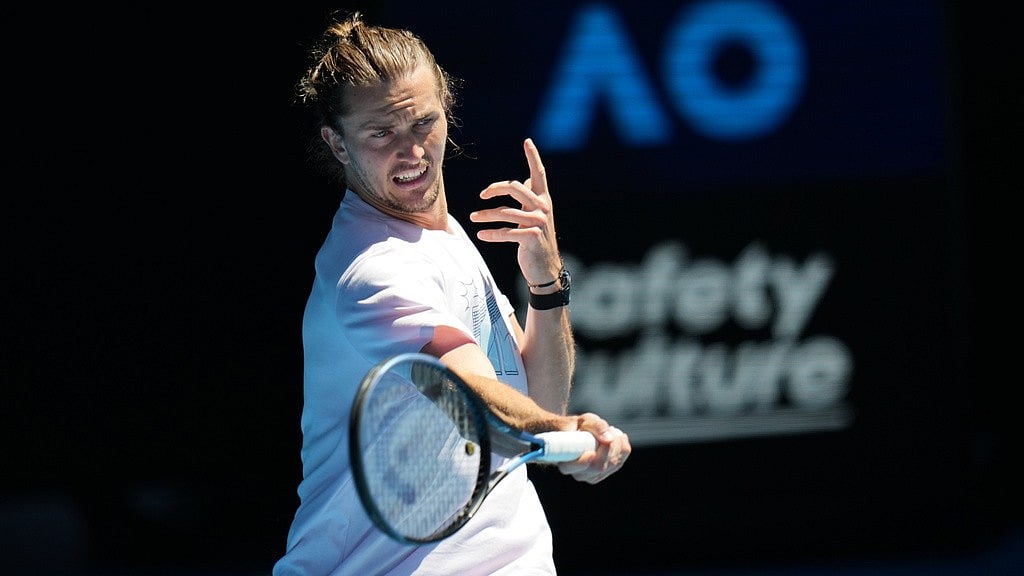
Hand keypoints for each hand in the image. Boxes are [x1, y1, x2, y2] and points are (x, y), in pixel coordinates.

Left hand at [470, 138, 562, 284]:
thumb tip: (527, 180)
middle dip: (495, 189)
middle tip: (482, 195)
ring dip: (486, 215)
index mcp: (544, 200)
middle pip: (515, 188)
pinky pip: (506, 232)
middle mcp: (543, 208)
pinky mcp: (531, 238)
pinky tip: (481, 235)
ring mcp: (538, 223)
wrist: (545, 268)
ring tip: (474, 218)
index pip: (540, 174)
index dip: (533, 157)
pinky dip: (491, 234)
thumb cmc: (536, 240)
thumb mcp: (536, 216)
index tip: (527, 141)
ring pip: (505, 212)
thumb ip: (532, 199)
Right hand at [557, 413, 630, 483]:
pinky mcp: (604, 474)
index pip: (572, 468)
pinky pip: (619, 463)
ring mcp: (592, 476)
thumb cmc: (578, 426)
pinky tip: (618, 439)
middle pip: (599, 467)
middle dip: (609, 446)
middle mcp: (577, 473)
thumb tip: (609, 439)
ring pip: (612, 464)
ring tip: (611, 430)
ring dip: (617, 445)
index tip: (591, 453)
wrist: (580, 433)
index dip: (583, 462)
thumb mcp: (584, 420)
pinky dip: (622, 449)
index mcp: (565, 462)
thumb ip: (595, 426)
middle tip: (609, 428)